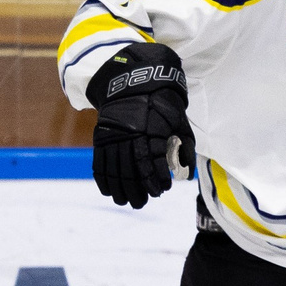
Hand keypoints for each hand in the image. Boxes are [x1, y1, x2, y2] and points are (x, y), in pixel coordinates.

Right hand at [88, 42, 191, 209]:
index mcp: (151, 131)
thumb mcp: (179, 120)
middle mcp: (130, 135)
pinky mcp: (101, 136)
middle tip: (143, 203)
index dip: (157, 179)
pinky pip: (99, 161)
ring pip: (114, 168)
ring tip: (127, 202)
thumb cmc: (162, 104)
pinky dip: (103, 178)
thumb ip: (184, 145)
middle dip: (138, 190)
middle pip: (131, 169)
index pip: (152, 162)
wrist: (132, 82)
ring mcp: (113, 136)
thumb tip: (187, 170)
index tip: (162, 190)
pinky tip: (109, 191)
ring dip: (120, 188)